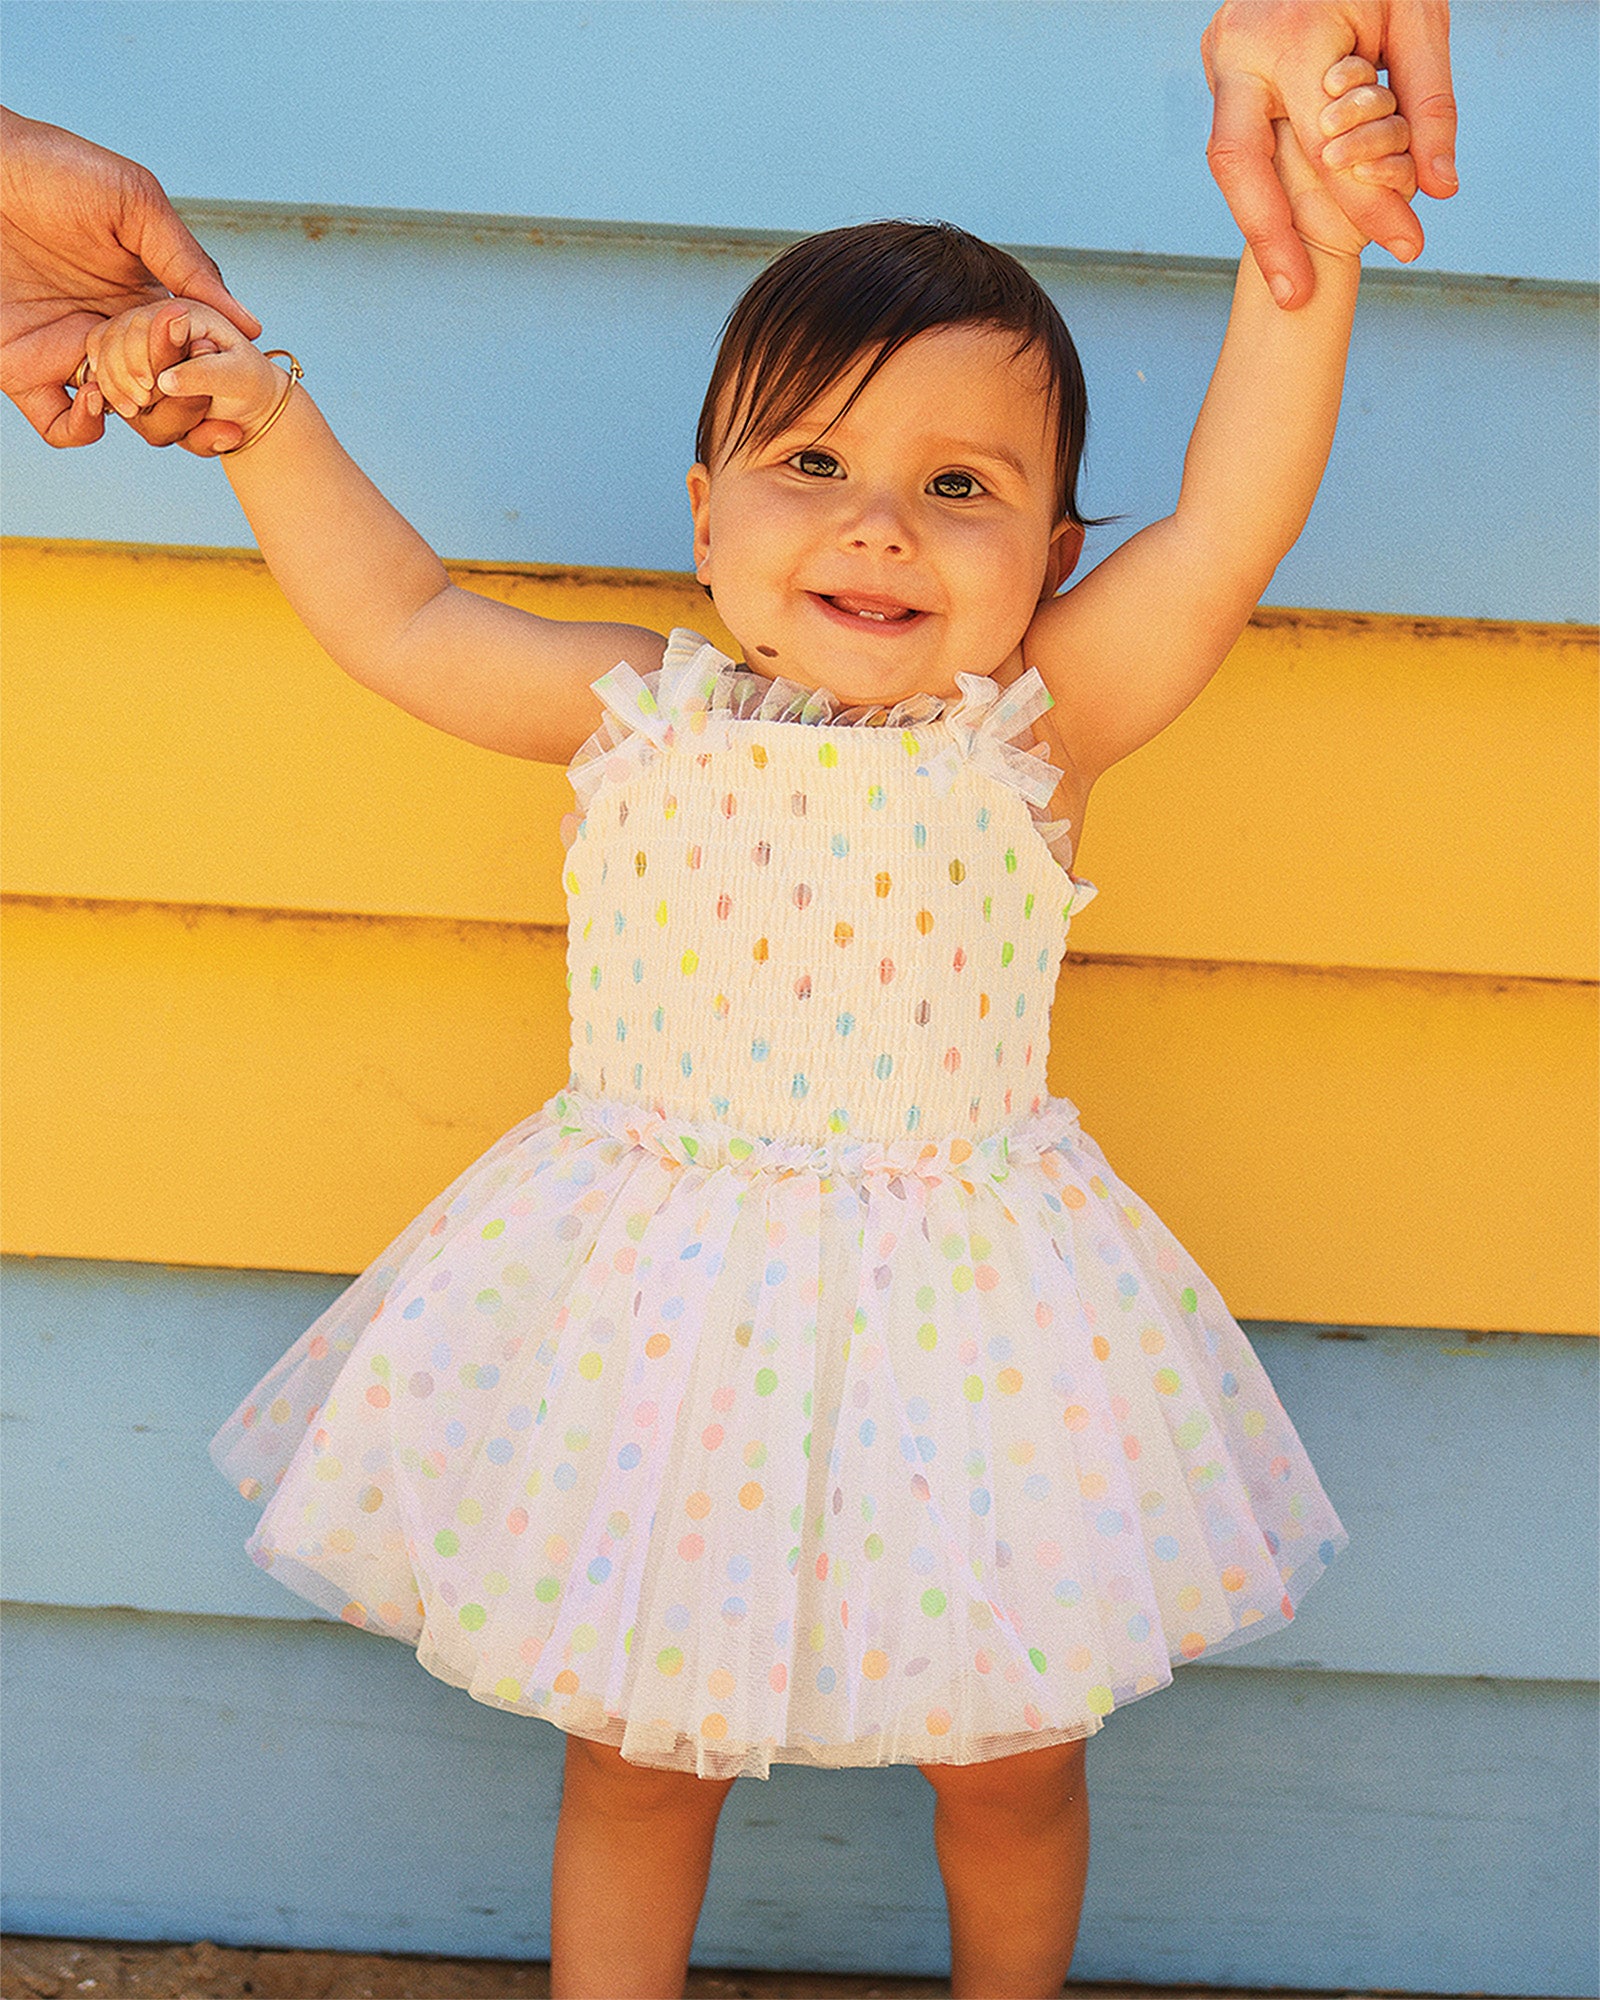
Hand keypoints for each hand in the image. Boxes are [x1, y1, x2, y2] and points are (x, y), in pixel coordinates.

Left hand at [0, 107, 260, 449]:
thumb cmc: (51, 167)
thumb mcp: (135, 204)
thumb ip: (188, 262)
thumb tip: (248, 326)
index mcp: (147, 300)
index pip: (195, 356)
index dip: (215, 373)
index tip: (221, 369)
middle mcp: (113, 333)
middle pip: (168, 398)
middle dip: (186, 408)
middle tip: (179, 385)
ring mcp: (69, 352)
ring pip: (126, 419)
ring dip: (142, 419)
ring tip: (139, 392)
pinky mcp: (23, 367)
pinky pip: (61, 425)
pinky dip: (85, 428)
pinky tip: (96, 399)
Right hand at [1202, 0, 1457, 306]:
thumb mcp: (1419, 18)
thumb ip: (1430, 102)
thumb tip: (1439, 188)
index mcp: (1292, 32)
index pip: (1330, 142)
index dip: (1369, 202)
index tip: (1406, 244)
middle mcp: (1241, 48)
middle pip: (1240, 164)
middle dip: (1270, 237)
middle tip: (1297, 298)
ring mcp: (1220, 59)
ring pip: (1227, 159)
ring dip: (1258, 219)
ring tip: (1289, 277)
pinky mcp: (1220, 69)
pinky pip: (1236, 138)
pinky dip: (1262, 182)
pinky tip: (1286, 221)